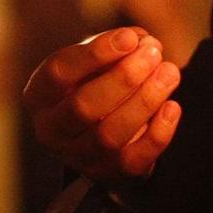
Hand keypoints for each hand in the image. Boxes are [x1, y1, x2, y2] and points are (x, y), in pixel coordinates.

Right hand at [21, 26, 181, 181]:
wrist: (104, 129)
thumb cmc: (99, 82)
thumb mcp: (99, 58)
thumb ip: (119, 45)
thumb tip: (145, 42)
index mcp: (40, 95)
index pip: (58, 73)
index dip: (96, 54)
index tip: (130, 38)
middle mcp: (51, 130)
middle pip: (83, 107)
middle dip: (123, 78)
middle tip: (154, 54)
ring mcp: (78, 157)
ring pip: (108, 136)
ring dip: (144, 101)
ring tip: (170, 73)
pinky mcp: (108, 174)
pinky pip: (132, 161)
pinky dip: (157, 134)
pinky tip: (172, 106)